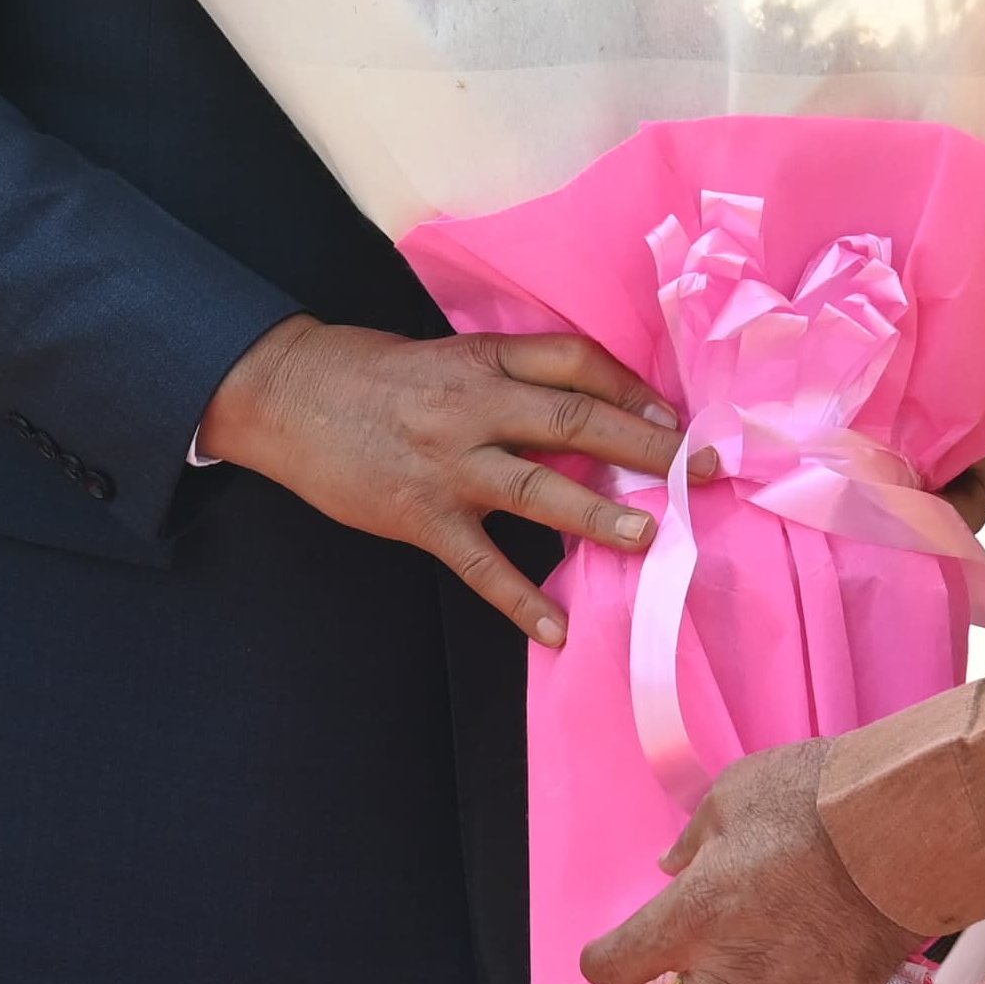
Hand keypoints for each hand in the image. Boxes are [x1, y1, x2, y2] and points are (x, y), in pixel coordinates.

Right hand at [197, 315, 692, 645]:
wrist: (284, 394)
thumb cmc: (367, 372)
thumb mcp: (442, 355)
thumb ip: (503, 378)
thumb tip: (579, 414)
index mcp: (481, 359)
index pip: (573, 362)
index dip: (630, 387)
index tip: (675, 414)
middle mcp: (472, 405)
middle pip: (573, 420)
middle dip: (645, 445)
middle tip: (701, 469)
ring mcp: (446, 462)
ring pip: (536, 488)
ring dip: (598, 512)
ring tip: (650, 535)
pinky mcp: (417, 513)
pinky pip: (479, 563)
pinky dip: (519, 598)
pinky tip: (553, 629)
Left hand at [580, 739, 918, 983]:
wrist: (909, 830)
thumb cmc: (819, 802)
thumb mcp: (734, 795)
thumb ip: (692, 841)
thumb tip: (672, 865)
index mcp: (695, 914)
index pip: (614, 964)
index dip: (603, 959)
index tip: (609, 952)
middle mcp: (733, 972)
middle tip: (672, 983)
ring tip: (730, 977)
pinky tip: (781, 979)